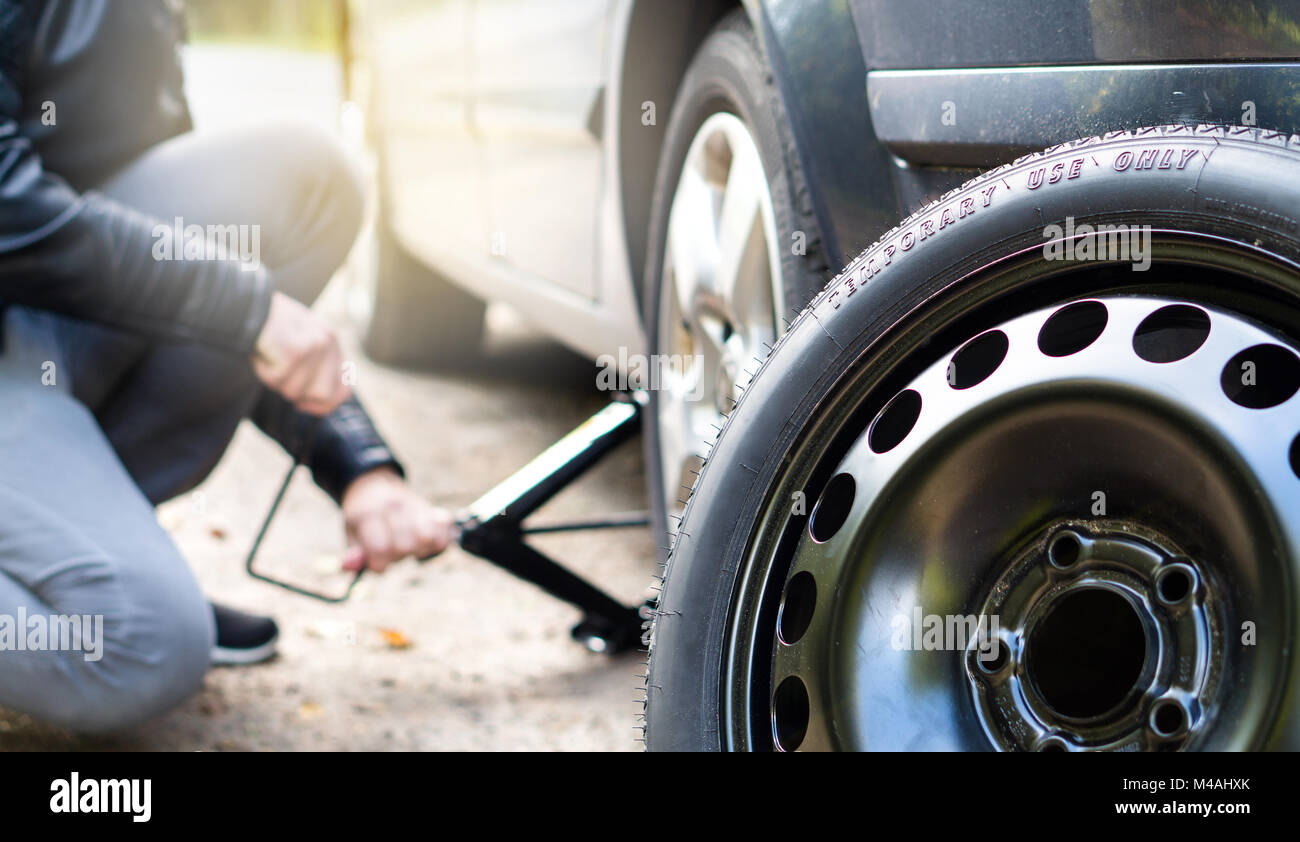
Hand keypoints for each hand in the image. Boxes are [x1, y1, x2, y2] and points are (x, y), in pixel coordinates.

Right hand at [252, 292, 350, 415]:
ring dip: (276, 382)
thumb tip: (314, 403)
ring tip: (269, 357)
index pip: (343, 389)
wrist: (246, 301)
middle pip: (322, 395)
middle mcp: (328, 343)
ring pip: (295, 391)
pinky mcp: (295, 351)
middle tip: (280, 378)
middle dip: (298, 396)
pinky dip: (263, 371)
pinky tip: (262, 352)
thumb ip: (314, 367)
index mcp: (331, 341)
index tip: (304, 405)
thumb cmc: (269, 326)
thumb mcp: (298, 342)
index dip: (325, 404)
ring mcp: (314, 347)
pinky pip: (276, 379)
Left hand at [340, 467, 456, 572]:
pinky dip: (438, 541)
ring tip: (408, 546)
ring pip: (426, 539)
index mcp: (368, 512)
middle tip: (391, 549)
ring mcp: (414, 504)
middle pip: (404, 547)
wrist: (373, 486)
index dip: (379, 563)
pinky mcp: (431, 508)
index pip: (381, 548)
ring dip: (418, 549)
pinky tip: (427, 541)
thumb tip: (349, 566)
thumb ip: (354, 553)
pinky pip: (443, 531)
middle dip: (397, 556)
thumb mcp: (351, 533)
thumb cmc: (362, 518)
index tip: (377, 563)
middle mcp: (393, 505)